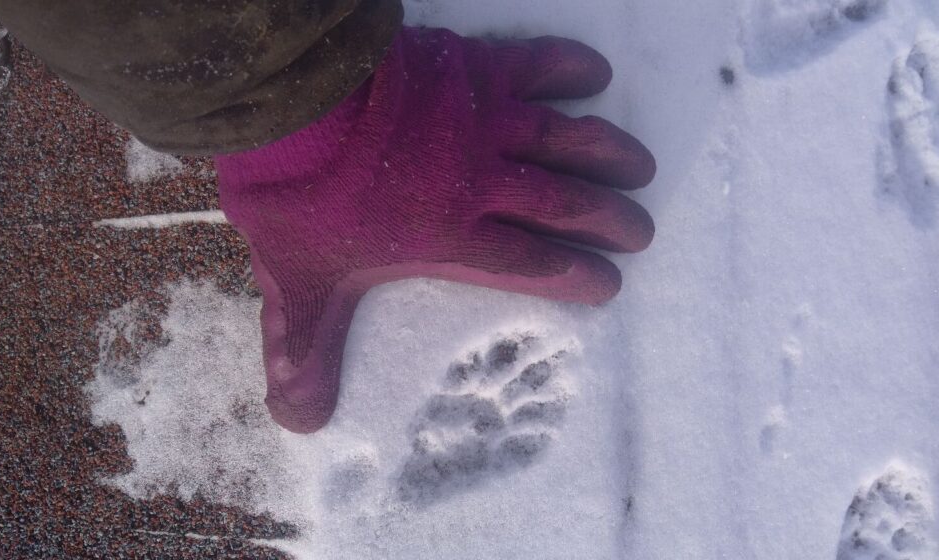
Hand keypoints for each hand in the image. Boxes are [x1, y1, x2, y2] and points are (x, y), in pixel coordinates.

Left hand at [214, 26, 656, 432]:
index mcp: (449, 235)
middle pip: (563, 205)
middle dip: (609, 220)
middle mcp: (481, 181)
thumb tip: (298, 422)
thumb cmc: (296, 195)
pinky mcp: (475, 66)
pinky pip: (537, 65)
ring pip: (564, 140)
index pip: (530, 262)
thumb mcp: (298, 284)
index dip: (575, 275)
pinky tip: (597, 74)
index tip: (609, 283)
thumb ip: (305, 349)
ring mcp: (483, 121)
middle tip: (642, 231)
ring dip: (608, 154)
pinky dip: (569, 68)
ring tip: (643, 167)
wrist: (294, 100)